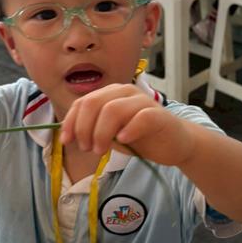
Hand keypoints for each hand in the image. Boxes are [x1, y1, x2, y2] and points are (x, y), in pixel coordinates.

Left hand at [59, 83, 195, 166]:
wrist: (174, 143)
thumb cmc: (140, 137)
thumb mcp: (111, 134)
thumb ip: (92, 130)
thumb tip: (69, 135)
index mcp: (111, 94)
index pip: (83, 102)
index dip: (71, 122)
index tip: (67, 141)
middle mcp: (125, 92)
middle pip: (94, 104)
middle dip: (84, 128)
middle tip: (87, 148)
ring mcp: (142, 102)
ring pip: (113, 110)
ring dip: (101, 133)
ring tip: (101, 150)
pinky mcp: (158, 115)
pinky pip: (141, 117)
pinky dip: (128, 130)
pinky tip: (123, 141)